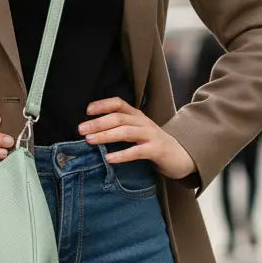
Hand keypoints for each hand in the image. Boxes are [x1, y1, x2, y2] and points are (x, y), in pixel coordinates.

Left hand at [78, 97, 196, 178]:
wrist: (180, 156)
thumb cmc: (152, 143)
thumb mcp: (137, 131)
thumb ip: (120, 128)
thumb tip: (92, 131)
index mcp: (137, 116)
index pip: (119, 103)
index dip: (103, 104)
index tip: (87, 110)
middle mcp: (143, 122)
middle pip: (119, 117)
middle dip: (98, 123)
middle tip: (81, 129)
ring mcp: (150, 135)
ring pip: (126, 132)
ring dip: (106, 135)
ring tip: (90, 140)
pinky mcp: (156, 150)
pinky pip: (137, 151)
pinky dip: (122, 154)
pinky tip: (109, 158)